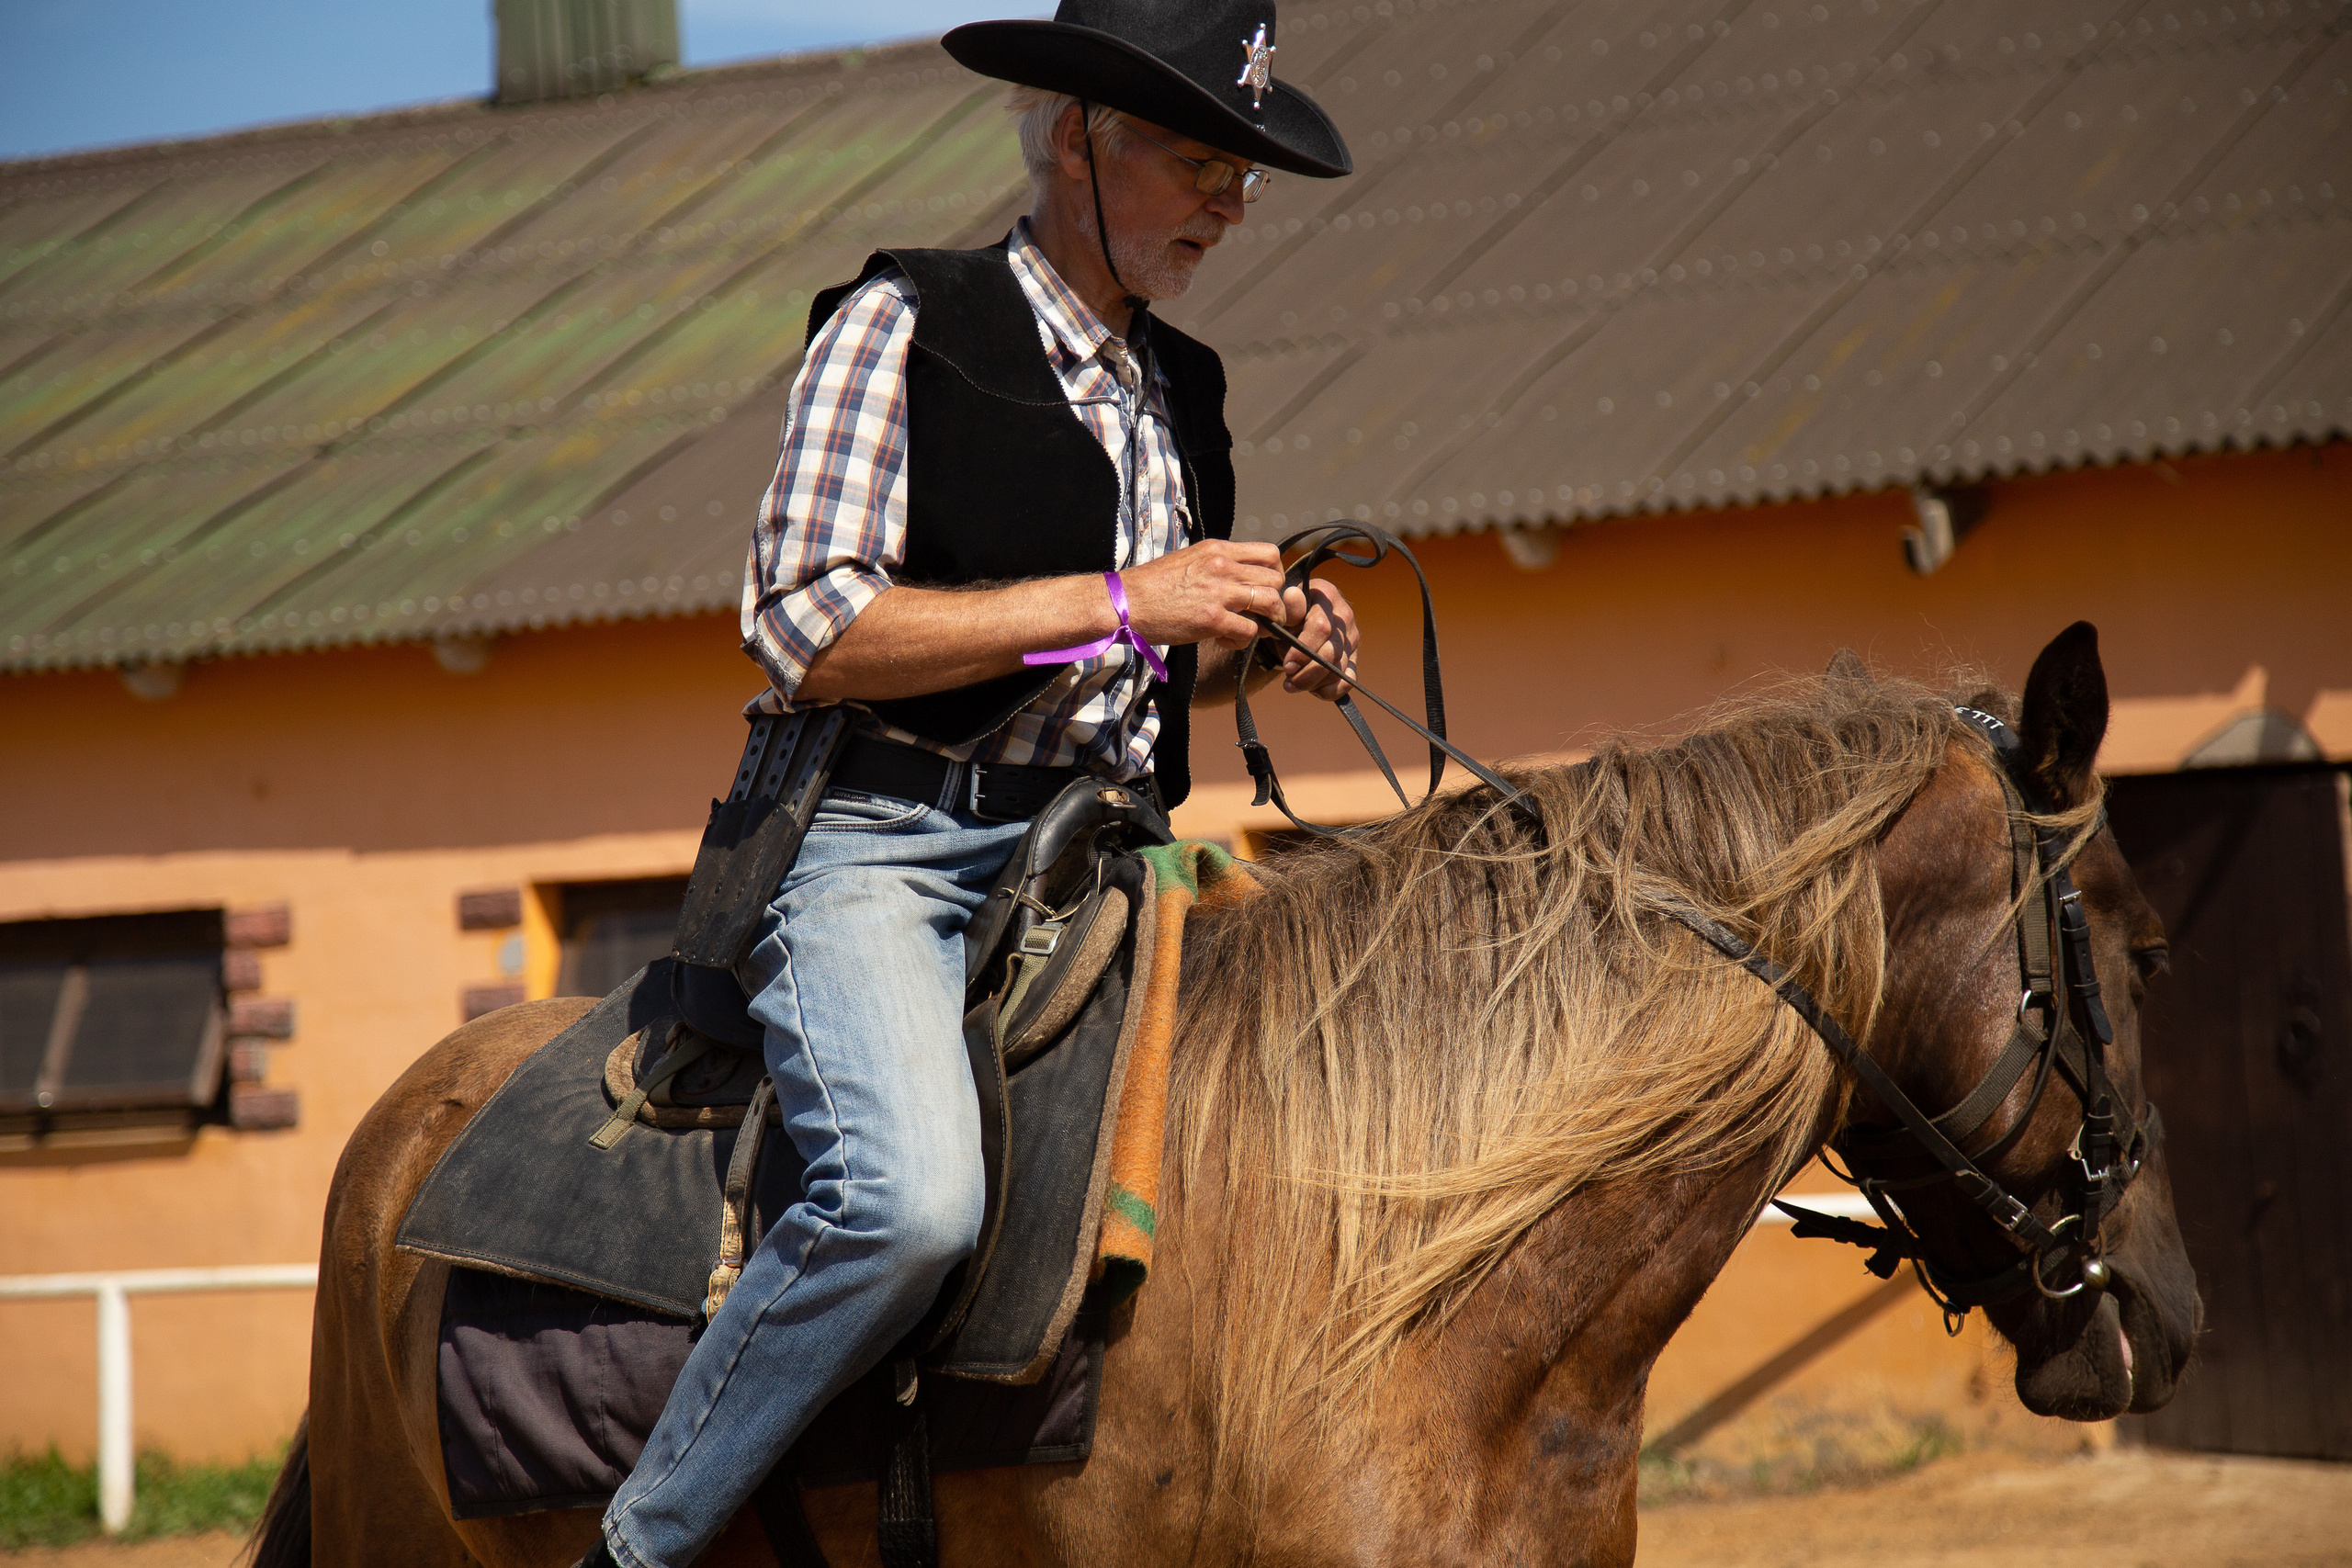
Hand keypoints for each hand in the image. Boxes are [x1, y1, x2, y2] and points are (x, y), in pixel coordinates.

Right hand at [1119, 539, 1306, 649]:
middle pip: (1275, 579)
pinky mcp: (1212, 618)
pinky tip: (1226, 639)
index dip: (1275, 573)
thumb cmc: (1153, 585)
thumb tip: (1239, 576)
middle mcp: (1223, 566)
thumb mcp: (1189, 559)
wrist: (1127, 602)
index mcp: (1218, 550)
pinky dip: (1244, 640)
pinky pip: (1249, 630)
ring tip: (1251, 628)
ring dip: (1268, 620)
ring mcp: (1219, 592)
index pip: (1269, 552)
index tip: (1266, 587)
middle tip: (1262, 614)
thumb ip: (1217, 564)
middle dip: (1275, 599)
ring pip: (1270, 603)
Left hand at [1274, 578, 1356, 701]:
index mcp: (1327, 596)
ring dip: (1314, 682)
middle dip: (1308, 672)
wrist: (1293, 627)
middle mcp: (1344, 615)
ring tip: (1293, 685)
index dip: (1303, 650)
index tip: (1288, 665)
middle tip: (1289, 681)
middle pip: (1332, 652)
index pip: (1321, 628)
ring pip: (1338, 669)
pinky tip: (1313, 690)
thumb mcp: (1282, 612)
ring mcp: (1351, 638)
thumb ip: (1286, 608)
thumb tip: (1292, 596)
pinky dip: (1330, 690)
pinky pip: (1348, 681)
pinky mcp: (1353, 658)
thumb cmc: (1286, 617)